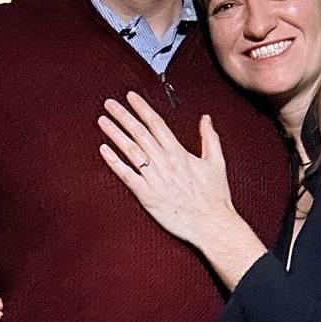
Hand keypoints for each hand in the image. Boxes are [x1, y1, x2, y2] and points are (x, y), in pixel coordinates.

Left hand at [98, 92, 239, 248]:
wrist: (212, 225)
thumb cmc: (215, 197)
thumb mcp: (217, 163)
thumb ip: (209, 138)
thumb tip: (205, 119)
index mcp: (180, 154)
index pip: (157, 124)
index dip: (142, 108)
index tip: (131, 96)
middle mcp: (165, 163)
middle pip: (140, 133)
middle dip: (123, 116)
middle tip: (109, 103)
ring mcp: (154, 179)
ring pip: (131, 151)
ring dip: (115, 134)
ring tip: (103, 121)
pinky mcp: (147, 196)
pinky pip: (127, 175)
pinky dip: (114, 162)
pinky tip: (104, 150)